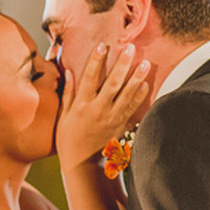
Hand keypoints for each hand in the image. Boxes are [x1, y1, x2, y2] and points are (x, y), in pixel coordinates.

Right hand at [56, 42, 149, 168]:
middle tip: (131, 48)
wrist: (82, 164)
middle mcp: (98, 110)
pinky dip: (139, 96)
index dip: (96, 61)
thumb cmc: (68, 138)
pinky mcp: (120, 125)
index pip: (89, 78)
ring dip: (137, 78)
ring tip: (146, 63)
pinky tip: (146, 84)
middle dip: (122, 64)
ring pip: (126, 95)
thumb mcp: (63, 116)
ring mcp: (111, 118)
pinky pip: (132, 108)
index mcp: (81, 105)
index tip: (102, 45)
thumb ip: (68, 93)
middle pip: (112, 83)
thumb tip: (69, 71)